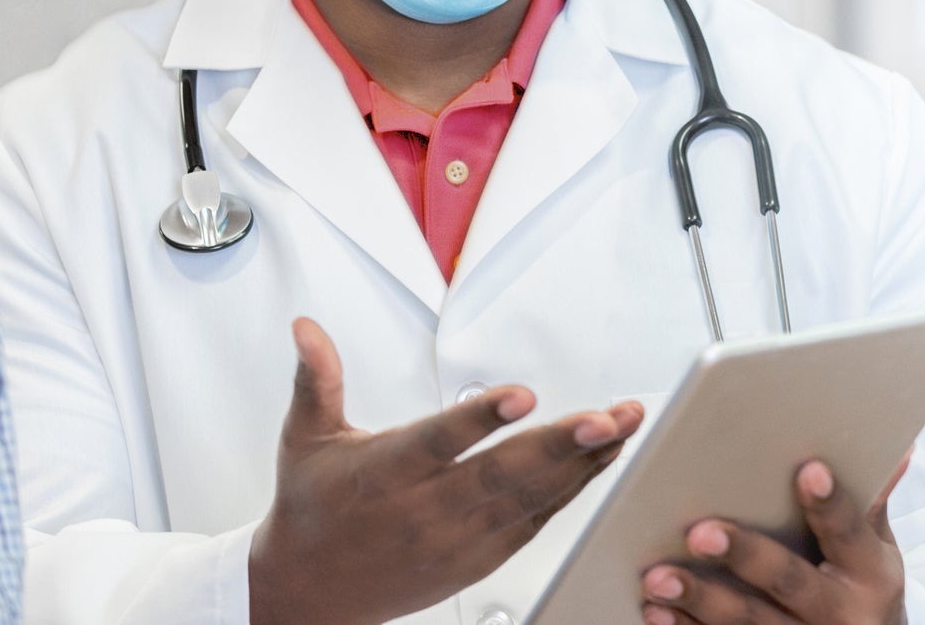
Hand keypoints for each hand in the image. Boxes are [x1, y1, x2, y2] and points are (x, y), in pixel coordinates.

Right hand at [247, 318, 642, 624]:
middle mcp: (426, 510)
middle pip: (502, 476)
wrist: (308, 594)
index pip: (440, 443)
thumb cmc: (312, 511)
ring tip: (620, 427)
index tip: (522, 395)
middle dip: (561, 445)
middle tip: (605, 417)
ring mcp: (457, 540)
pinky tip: (600, 460)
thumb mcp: (305, 438)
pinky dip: (570, 490)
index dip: (482, 420)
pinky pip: (534, 522)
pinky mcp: (478, 560)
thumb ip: (317, 378)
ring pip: (529, 500)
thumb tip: (307, 329)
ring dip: (581, 463)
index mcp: (386, 473)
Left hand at [639, 453, 911, 624]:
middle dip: (744, 556)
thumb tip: (895, 445)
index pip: (849, 533)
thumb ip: (871, 502)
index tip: (808, 470)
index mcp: (870, 573)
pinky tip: (657, 613)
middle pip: (789, 581)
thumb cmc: (864, 587)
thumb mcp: (877, 549)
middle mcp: (839, 614)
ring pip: (750, 623)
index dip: (829, 504)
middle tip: (699, 532)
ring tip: (659, 578)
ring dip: (701, 600)